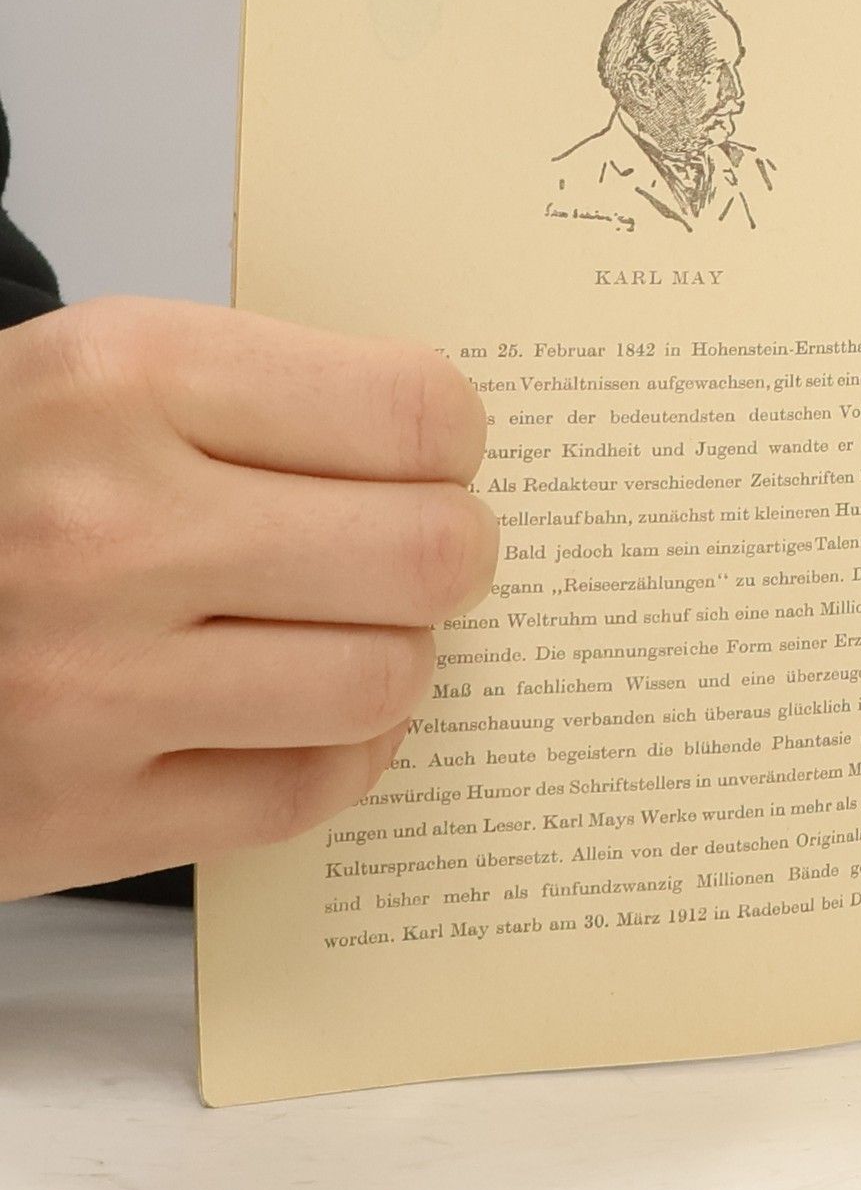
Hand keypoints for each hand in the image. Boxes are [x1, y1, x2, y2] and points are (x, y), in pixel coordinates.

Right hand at [0, 297, 497, 898]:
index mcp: (123, 382)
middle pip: (429, 555)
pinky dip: (337, 751)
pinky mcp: (80, 814)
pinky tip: (300, 709)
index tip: (432, 457)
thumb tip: (449, 454)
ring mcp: (91, 685)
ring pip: (385, 680)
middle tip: (413, 551)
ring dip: (391, 656)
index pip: (413, 412)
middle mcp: (106, 531)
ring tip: (341, 628)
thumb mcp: (98, 375)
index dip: (451, 441)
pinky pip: (310, 788)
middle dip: (446, 554)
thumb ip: (268, 401)